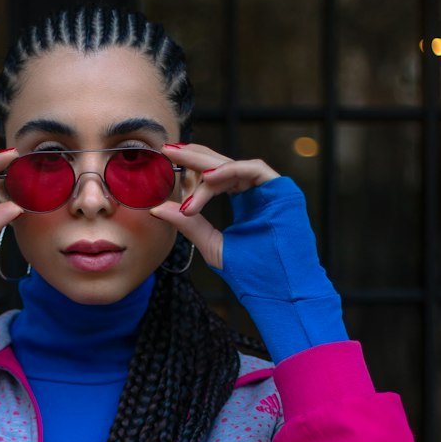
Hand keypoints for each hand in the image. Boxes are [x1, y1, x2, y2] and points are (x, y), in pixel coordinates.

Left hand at [148, 143, 279, 270]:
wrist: (282, 291)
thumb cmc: (252, 274)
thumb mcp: (212, 245)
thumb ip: (189, 225)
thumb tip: (158, 208)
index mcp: (244, 202)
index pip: (215, 179)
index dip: (191, 173)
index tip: (166, 173)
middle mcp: (257, 192)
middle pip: (222, 167)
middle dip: (193, 157)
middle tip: (167, 150)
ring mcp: (270, 189)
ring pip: (233, 166)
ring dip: (205, 167)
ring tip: (180, 164)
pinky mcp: (282, 189)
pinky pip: (252, 169)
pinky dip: (229, 171)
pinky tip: (207, 178)